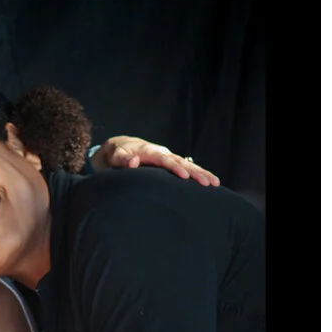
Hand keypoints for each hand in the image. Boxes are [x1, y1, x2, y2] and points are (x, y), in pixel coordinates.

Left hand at [94, 135, 219, 185]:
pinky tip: (210, 182)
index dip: (174, 167)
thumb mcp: (116, 156)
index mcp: (150, 151)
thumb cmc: (117, 154)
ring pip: (188, 164)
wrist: (121, 147)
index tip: (184, 176)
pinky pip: (186, 168)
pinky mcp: (170, 163)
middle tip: (208, 183)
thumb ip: (123, 159)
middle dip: (195, 172)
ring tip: (215, 183)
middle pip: (182, 162)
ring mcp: (168, 157)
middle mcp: (162, 153)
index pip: (165, 160)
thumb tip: (133, 162)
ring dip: (201, 173)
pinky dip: (198, 174)